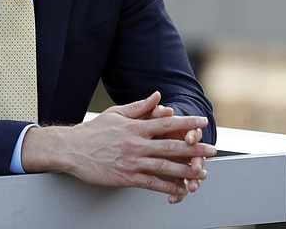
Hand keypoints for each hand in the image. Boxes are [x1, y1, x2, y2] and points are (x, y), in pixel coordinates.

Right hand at [22, 91, 215, 203]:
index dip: (186, 123)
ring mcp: (132, 162)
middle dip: (194, 148)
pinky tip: (180, 189)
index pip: (166, 124)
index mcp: (135, 127)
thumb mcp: (116, 114)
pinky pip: (151, 183)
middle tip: (212, 149)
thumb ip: (139, 107)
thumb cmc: (94, 131)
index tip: (201, 122)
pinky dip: (167, 187)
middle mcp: (136, 144)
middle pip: (171, 146)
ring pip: (165, 167)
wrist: (72, 150)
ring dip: (186, 170)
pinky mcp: (126, 177)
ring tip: (202, 172)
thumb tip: (157, 96)